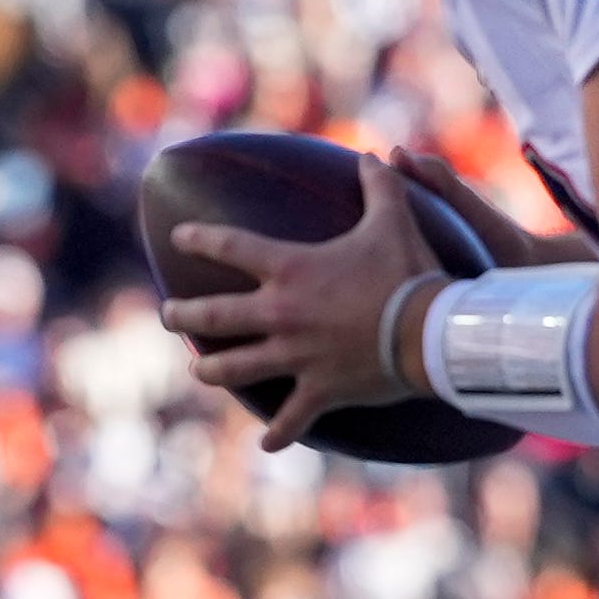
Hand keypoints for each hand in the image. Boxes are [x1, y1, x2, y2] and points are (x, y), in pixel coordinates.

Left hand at [155, 168, 441, 450]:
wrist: (430, 332)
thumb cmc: (408, 272)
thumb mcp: (393, 219)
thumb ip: (379, 185)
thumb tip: (373, 154)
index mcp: (290, 269)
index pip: (230, 247)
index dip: (200, 239)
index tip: (178, 237)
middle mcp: (282, 313)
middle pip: (215, 317)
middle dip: (184, 316)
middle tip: (168, 316)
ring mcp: (296, 356)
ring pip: (236, 369)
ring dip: (212, 371)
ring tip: (199, 371)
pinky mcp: (320, 390)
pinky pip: (292, 418)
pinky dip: (280, 434)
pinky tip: (267, 445)